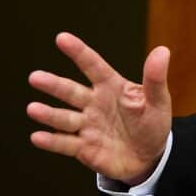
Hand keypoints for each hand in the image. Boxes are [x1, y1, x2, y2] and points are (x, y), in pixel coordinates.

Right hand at [27, 32, 172, 185]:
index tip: (62, 38)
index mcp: (111, 88)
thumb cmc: (152, 124)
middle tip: (35, 77)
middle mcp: (94, 104)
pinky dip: (52, 142)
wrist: (149, 157)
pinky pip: (65, 144)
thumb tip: (162, 51)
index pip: (94, 67)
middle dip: (54, 85)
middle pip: (71, 92)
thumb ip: (155, 79)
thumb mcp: (158, 101)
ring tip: (33, 109)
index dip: (79, 52)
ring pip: (64, 118)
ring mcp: (87, 126)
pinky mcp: (83, 148)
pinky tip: (37, 137)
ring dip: (49, 114)